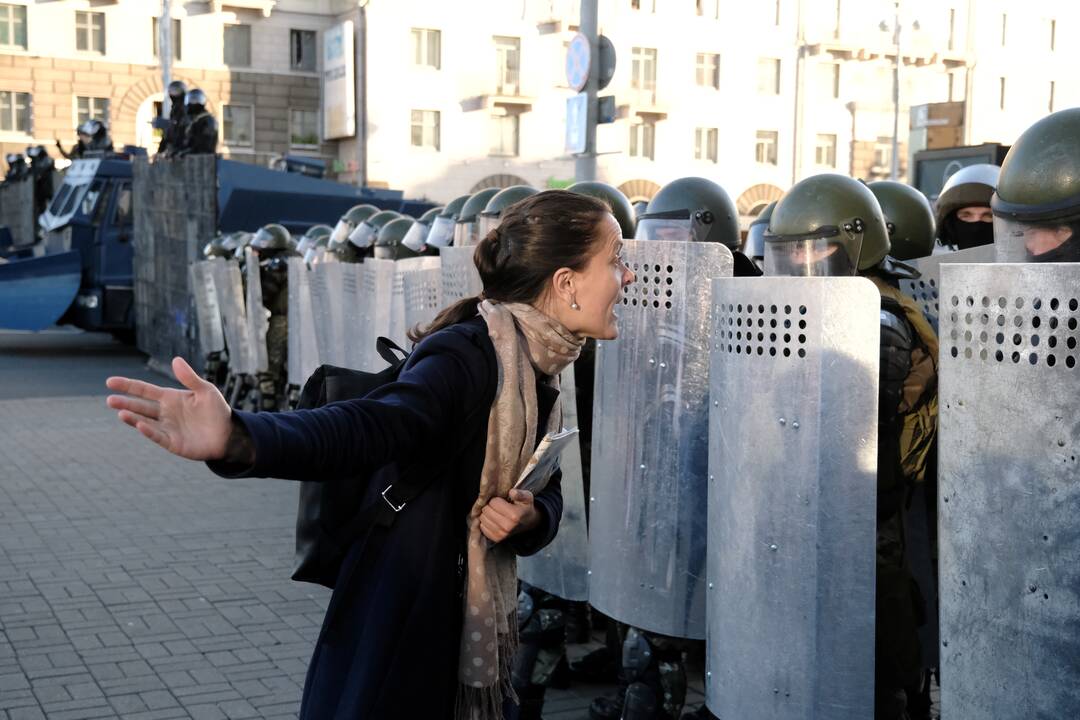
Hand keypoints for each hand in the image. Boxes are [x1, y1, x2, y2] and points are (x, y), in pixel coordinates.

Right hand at [106, 357, 233, 461]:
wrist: (229, 434)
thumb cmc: (217, 411)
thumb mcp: (206, 390)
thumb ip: (190, 378)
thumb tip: (175, 360)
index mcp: (170, 398)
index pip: (144, 390)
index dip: (128, 385)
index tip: (110, 382)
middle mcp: (165, 413)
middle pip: (140, 406)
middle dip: (125, 403)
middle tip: (110, 400)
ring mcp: (167, 428)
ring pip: (145, 422)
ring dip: (133, 418)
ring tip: (120, 413)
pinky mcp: (172, 442)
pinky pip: (157, 436)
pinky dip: (149, 431)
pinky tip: (140, 425)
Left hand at [479, 489, 540, 543]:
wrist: (528, 522)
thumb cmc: (525, 507)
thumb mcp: (527, 497)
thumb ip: (520, 494)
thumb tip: (512, 492)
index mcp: (514, 515)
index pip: (493, 502)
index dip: (496, 499)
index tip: (501, 501)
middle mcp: (507, 526)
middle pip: (486, 510)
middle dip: (489, 506)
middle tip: (497, 506)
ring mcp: (502, 534)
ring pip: (482, 518)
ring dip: (486, 514)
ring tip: (495, 512)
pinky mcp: (497, 539)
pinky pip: (482, 527)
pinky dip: (485, 522)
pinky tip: (493, 519)